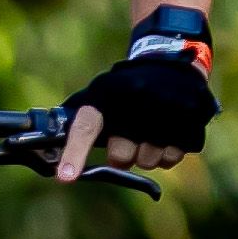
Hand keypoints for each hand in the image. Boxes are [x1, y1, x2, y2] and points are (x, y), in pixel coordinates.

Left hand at [52, 42, 214, 181]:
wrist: (172, 61)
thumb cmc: (126, 85)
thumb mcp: (100, 90)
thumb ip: (77, 121)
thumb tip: (47, 151)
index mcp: (108, 93)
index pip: (86, 127)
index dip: (74, 154)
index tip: (65, 177)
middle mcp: (136, 101)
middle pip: (120, 157)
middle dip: (122, 154)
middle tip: (126, 137)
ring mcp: (167, 112)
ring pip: (148, 161)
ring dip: (146, 153)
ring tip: (149, 129)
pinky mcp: (190, 122)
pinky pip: (172, 159)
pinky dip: (168, 150)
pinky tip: (169, 130)